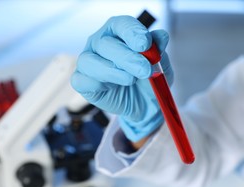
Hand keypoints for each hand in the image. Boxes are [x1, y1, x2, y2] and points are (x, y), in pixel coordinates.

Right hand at [71, 15, 172, 141]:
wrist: (143, 104)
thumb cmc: (148, 79)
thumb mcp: (160, 65)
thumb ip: (158, 50)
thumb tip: (161, 36)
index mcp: (118, 32)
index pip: (122, 24)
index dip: (133, 32)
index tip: (145, 44)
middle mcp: (100, 42)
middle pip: (106, 43)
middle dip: (127, 57)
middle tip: (144, 70)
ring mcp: (88, 61)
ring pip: (91, 60)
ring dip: (113, 71)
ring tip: (131, 80)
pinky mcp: (82, 81)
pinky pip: (83, 80)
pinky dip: (98, 84)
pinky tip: (113, 88)